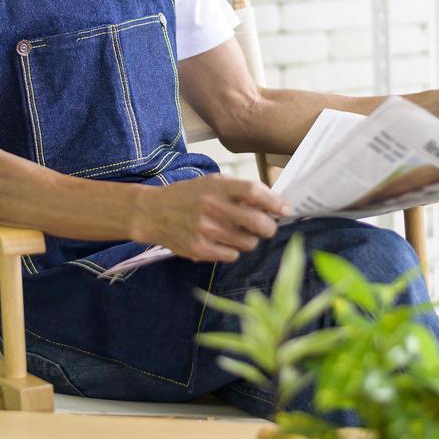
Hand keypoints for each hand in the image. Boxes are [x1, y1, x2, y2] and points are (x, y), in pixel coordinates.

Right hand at [130, 174, 290, 262]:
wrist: (153, 212)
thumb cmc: (189, 196)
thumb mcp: (212, 182)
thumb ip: (241, 190)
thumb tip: (275, 203)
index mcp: (217, 187)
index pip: (254, 192)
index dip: (275, 202)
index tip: (285, 209)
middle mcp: (212, 208)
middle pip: (258, 222)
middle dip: (269, 226)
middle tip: (266, 226)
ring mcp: (205, 231)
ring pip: (249, 243)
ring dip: (249, 239)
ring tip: (236, 232)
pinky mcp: (199, 250)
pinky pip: (232, 255)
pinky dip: (232, 250)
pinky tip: (221, 241)